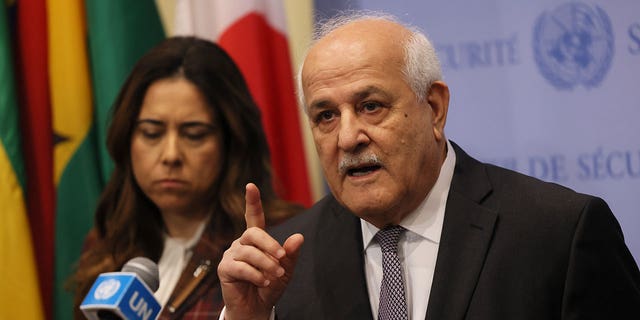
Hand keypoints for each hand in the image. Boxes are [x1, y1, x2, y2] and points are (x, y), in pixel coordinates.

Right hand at [218, 183, 303, 319]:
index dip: (252, 201)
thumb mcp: (285, 269)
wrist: (257, 308)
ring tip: (275, 276)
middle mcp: (241, 243)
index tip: (251, 186)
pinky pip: (241, 267)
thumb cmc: (270, 285)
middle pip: (253, 233)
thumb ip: (290, 254)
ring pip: (249, 252)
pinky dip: (256, 275)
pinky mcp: (224, 269)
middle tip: (281, 257)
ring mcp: (231, 255)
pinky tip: (264, 282)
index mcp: (255, 239)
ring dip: (266, 264)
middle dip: (269, 244)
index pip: (253, 216)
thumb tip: (299, 237)